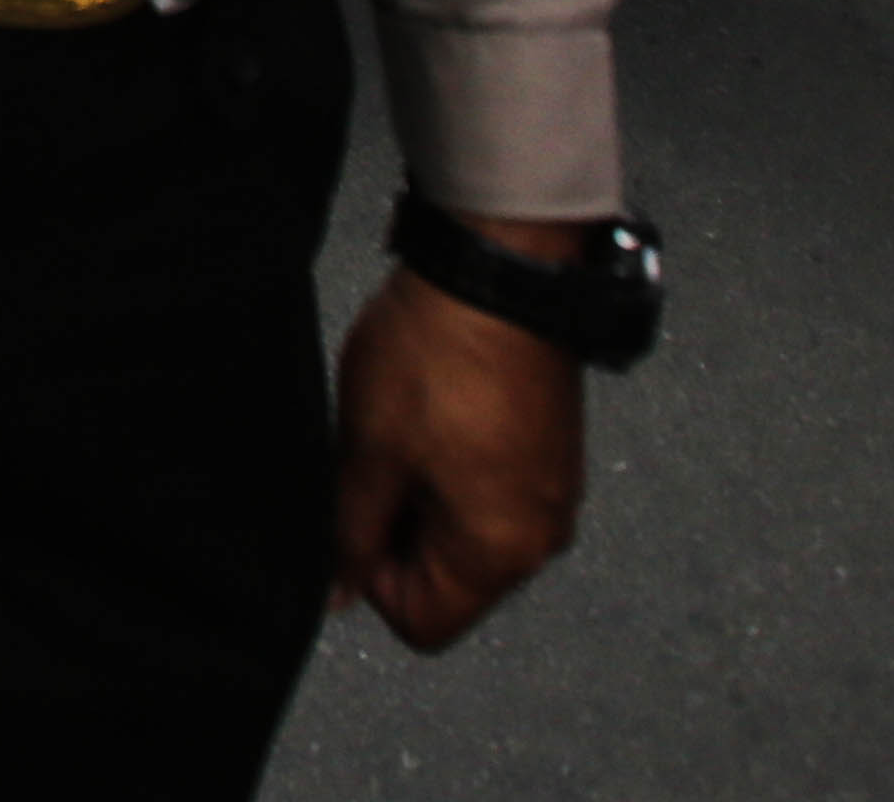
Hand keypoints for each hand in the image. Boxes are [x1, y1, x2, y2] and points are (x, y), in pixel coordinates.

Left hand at [330, 241, 586, 649]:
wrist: (498, 269)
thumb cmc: (438, 356)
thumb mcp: (368, 451)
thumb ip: (349, 532)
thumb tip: (340, 592)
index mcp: (502, 552)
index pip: (425, 624)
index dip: (372, 579)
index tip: (354, 515)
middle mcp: (542, 533)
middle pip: (450, 580)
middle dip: (398, 531)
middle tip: (375, 461)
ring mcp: (553, 491)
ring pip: (466, 531)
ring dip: (422, 494)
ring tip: (403, 428)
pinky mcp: (551, 451)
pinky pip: (490, 490)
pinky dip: (452, 466)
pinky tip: (431, 410)